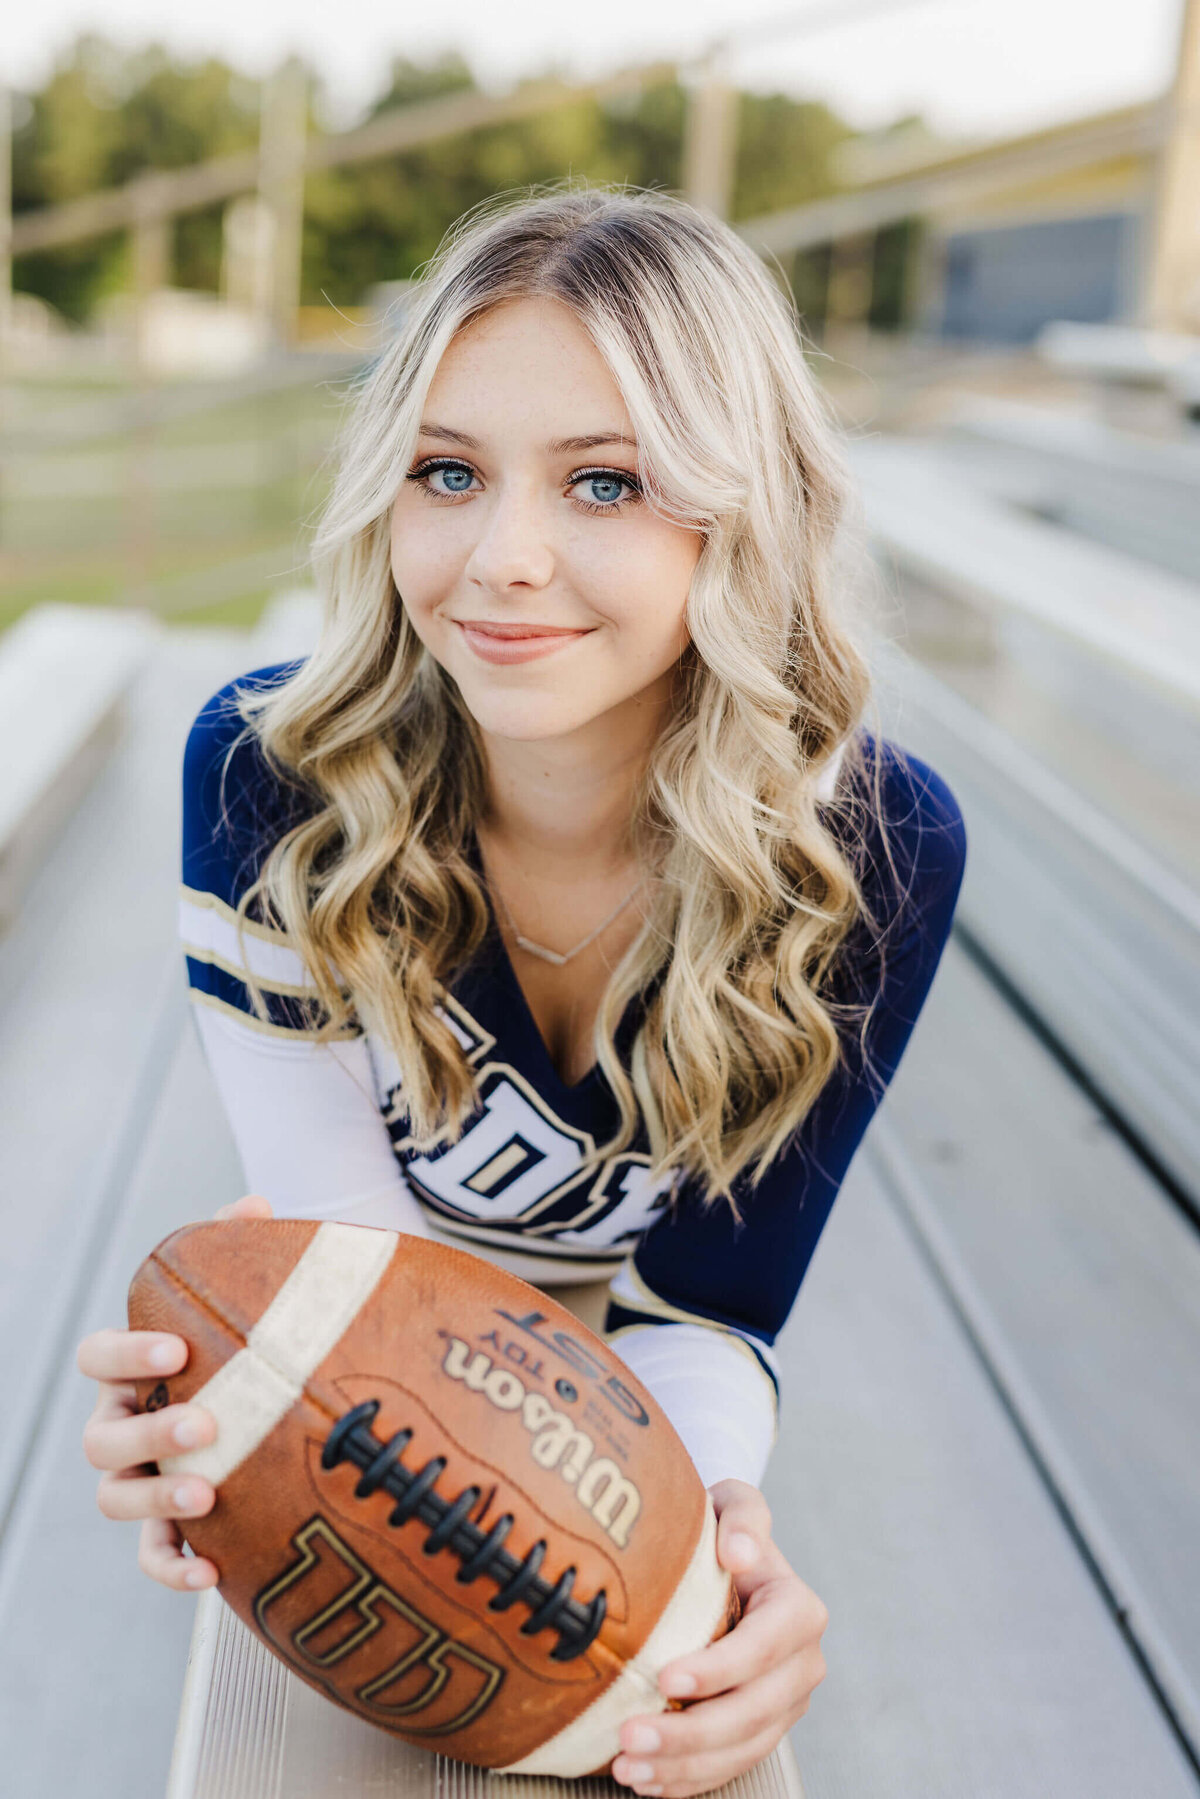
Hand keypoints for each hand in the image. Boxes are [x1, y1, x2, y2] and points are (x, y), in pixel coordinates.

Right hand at [77, 1192, 273, 1590]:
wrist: (266, 1399)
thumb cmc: (240, 1342)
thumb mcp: (241, 1295)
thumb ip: (238, 1247)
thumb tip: (256, 1206)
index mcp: (132, 1367)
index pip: (98, 1356)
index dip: (127, 1353)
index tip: (175, 1350)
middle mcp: (122, 1424)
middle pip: (103, 1436)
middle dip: (150, 1431)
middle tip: (207, 1425)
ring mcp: (139, 1480)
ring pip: (115, 1497)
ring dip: (155, 1500)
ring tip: (207, 1496)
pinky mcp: (168, 1531)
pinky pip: (153, 1558)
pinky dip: (173, 1570)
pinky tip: (212, 1574)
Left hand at [611, 1480, 827, 1797]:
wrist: (722, 1563)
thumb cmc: (720, 1530)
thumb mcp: (733, 1504)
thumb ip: (743, 1515)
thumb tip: (738, 1550)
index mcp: (798, 1611)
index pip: (763, 1648)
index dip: (718, 1669)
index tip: (664, 1676)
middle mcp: (802, 1665)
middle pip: (752, 1712)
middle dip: (690, 1733)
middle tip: (629, 1737)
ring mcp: (784, 1705)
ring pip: (739, 1750)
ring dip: (682, 1765)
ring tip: (627, 1766)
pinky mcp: (761, 1733)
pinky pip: (729, 1767)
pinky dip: (686, 1780)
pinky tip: (645, 1780)